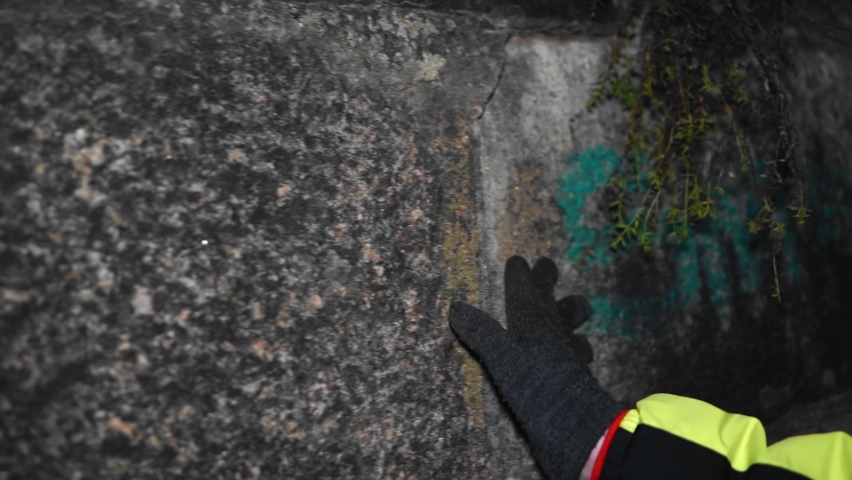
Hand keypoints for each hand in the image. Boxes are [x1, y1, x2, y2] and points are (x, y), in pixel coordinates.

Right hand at [449, 256, 619, 479]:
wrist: (581, 429)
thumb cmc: (540, 389)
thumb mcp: (503, 359)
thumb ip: (482, 333)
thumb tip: (455, 306)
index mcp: (533, 325)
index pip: (525, 293)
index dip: (520, 276)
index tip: (518, 260)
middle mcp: (552, 336)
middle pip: (551, 303)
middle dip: (547, 284)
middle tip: (547, 266)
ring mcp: (568, 357)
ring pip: (569, 327)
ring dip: (568, 313)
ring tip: (571, 305)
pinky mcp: (577, 379)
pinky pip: (576, 354)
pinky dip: (574, 346)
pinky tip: (576, 351)